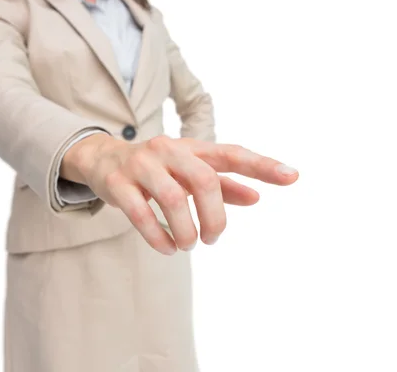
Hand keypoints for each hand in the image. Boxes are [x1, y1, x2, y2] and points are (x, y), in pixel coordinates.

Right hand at [61, 134, 298, 254]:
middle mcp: (169, 151)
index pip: (232, 154)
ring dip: (186, 229)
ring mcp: (141, 165)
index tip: (293, 177)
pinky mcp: (117, 183)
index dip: (262, 165)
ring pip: (171, 197)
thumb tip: (258, 197)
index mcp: (192, 148)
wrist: (102, 158)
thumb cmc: (157, 169)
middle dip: (215, 216)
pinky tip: (168, 248)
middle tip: (213, 240)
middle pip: (204, 180)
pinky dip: (158, 236)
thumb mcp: (189, 171)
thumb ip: (223, 185)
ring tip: (189, 245)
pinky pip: (140, 212)